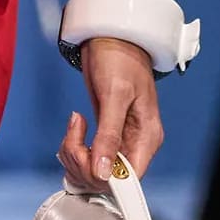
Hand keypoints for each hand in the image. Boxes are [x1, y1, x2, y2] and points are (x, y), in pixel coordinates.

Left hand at [59, 36, 162, 186]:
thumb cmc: (120, 60)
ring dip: (74, 153)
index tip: (86, 159)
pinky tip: (75, 126)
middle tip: (75, 136)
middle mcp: (135, 144)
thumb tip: (104, 172)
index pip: (130, 178)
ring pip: (91, 170)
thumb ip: (109, 136)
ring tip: (74, 126)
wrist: (110, 41)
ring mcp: (118, 141)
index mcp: (147, 138)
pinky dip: (72, 146)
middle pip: (106, 177)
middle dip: (83, 161)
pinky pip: (84, 157)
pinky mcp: (102, 137)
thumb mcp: (115, 96)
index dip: (105, 176)